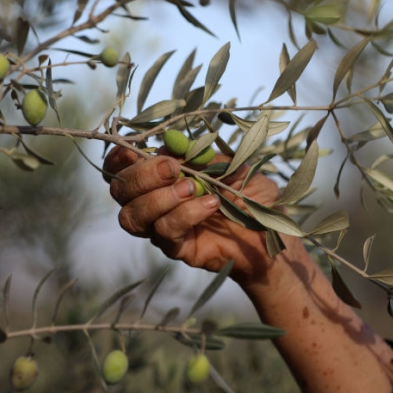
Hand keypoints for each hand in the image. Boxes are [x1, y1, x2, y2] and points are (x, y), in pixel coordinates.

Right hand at [103, 146, 282, 283]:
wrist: (274, 232)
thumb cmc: (251, 194)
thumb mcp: (228, 163)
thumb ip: (198, 155)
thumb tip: (169, 144)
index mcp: (158, 178)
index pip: (119, 169)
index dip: (117, 159)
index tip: (131, 150)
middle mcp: (151, 203)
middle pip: (120, 191)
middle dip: (142, 176)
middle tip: (173, 168)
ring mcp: (160, 228)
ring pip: (133, 216)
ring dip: (158, 198)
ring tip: (192, 188)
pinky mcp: (176, 248)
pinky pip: (166, 231)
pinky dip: (186, 213)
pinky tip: (211, 204)